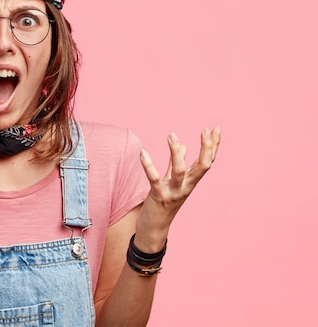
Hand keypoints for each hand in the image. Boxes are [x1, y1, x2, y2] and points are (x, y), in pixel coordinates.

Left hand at [135, 126, 220, 250]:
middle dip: (207, 147)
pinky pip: (154, 179)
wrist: (154, 229)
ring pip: (180, 171)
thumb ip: (176, 164)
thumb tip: (184, 146)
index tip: (216, 128)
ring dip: (176, 152)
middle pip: (203, 166)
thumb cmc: (163, 203)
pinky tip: (142, 152)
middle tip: (205, 129)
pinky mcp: (158, 197)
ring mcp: (174, 192)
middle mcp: (187, 187)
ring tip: (172, 135)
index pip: (207, 161)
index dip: (213, 145)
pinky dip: (148, 165)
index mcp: (191, 182)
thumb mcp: (172, 181)